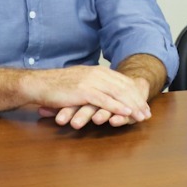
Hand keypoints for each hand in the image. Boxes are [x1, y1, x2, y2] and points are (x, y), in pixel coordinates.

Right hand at [29, 66, 151, 126]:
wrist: (38, 84)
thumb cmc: (57, 87)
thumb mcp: (80, 83)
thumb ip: (93, 86)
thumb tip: (105, 95)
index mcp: (98, 71)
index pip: (122, 82)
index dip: (135, 94)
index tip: (144, 106)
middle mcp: (97, 74)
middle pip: (124, 87)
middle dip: (138, 102)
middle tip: (147, 114)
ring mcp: (91, 81)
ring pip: (118, 93)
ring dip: (132, 106)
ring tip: (141, 116)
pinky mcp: (84, 91)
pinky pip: (105, 100)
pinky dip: (118, 107)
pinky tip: (126, 113)